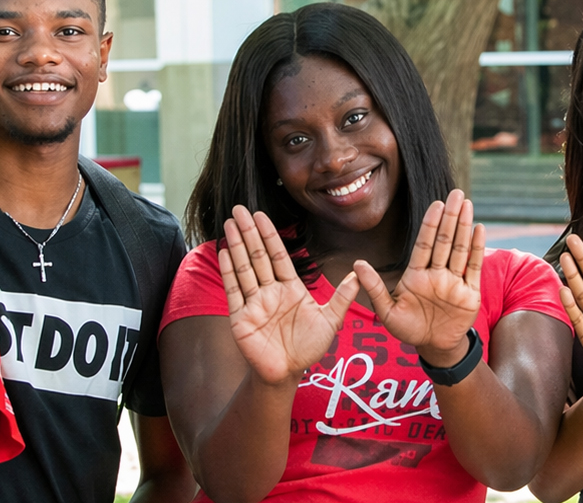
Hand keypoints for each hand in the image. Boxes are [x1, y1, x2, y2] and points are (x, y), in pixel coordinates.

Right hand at [221, 206, 355, 385]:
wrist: (287, 374)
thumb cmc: (307, 348)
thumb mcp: (330, 321)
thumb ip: (342, 298)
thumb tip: (358, 274)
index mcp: (290, 288)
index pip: (279, 256)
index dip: (270, 236)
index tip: (262, 216)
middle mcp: (270, 291)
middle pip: (258, 256)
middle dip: (250, 233)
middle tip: (240, 209)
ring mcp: (253, 303)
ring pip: (244, 268)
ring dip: (236, 245)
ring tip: (230, 223)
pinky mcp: (240, 317)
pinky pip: (234, 290)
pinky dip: (229, 271)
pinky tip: (224, 252)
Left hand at [347, 190, 482, 367]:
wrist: (433, 347)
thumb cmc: (408, 329)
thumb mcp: (387, 312)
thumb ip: (374, 288)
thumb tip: (357, 264)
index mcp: (416, 275)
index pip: (424, 244)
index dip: (430, 225)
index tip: (435, 205)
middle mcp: (436, 273)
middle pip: (444, 240)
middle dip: (450, 217)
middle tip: (455, 194)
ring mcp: (454, 281)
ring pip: (459, 249)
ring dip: (464, 227)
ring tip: (467, 204)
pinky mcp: (470, 292)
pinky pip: (474, 267)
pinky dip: (477, 248)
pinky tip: (479, 229)